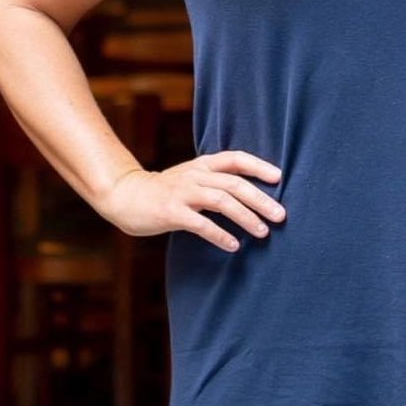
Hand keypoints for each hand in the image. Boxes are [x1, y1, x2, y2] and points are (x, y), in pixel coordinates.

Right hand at [99, 150, 286, 252]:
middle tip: (281, 215)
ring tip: (263, 232)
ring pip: (221, 201)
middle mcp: (195, 175)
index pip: (235, 158)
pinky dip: (219, 234)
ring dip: (245, 217)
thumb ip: (214, 182)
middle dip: (260, 199)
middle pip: (234, 183)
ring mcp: (182, 193)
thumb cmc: (163, 191)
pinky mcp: (171, 212)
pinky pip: (200, 223)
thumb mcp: (190, 178)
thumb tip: (249, 195)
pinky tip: (233, 246)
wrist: (124, 195)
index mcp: (202, 165)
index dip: (258, 166)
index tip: (279, 177)